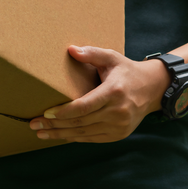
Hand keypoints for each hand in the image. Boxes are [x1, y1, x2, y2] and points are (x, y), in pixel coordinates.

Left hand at [28, 45, 169, 142]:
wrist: (153, 89)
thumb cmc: (127, 71)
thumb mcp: (111, 57)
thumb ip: (92, 53)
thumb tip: (71, 49)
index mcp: (114, 92)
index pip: (84, 106)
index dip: (64, 112)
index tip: (46, 113)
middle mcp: (117, 112)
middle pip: (80, 122)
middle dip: (55, 125)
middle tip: (34, 125)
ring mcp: (119, 126)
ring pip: (84, 134)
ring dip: (61, 134)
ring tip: (41, 133)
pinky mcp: (119, 135)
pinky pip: (92, 138)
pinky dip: (75, 137)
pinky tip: (60, 135)